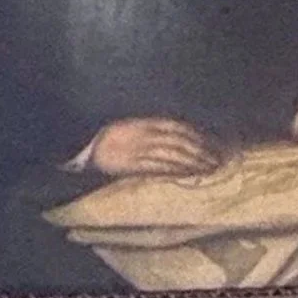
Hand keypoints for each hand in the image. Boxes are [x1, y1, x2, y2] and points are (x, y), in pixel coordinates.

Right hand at [68, 116, 218, 180]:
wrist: (79, 151)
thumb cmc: (103, 144)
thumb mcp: (127, 130)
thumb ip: (148, 131)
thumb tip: (177, 137)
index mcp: (141, 122)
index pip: (175, 127)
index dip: (196, 135)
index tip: (212, 143)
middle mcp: (142, 133)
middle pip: (178, 140)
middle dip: (200, 149)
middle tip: (218, 159)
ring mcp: (136, 149)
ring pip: (172, 153)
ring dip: (193, 161)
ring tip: (209, 169)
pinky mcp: (130, 165)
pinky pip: (157, 167)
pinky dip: (175, 171)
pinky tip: (189, 175)